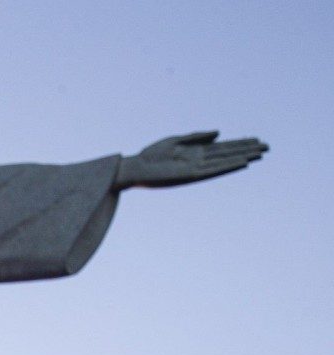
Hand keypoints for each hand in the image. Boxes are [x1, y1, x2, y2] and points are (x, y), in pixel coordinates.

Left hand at [114, 130, 267, 188]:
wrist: (135, 168)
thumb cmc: (151, 155)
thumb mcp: (175, 140)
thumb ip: (197, 136)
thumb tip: (219, 132)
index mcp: (195, 151)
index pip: (223, 146)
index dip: (239, 143)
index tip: (256, 139)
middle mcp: (199, 160)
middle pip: (228, 153)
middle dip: (246, 149)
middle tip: (267, 147)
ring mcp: (196, 168)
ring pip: (224, 161)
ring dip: (242, 157)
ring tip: (259, 154)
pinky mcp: (190, 175)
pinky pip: (213, 170)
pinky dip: (227, 166)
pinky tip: (240, 162)